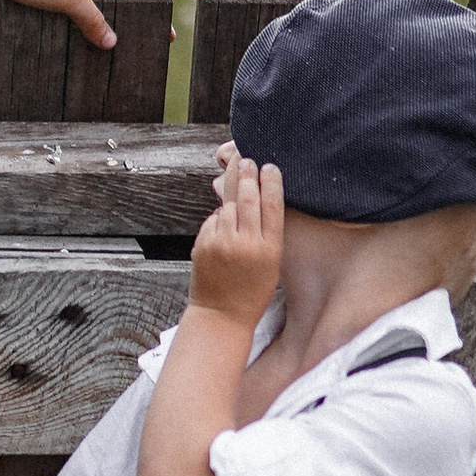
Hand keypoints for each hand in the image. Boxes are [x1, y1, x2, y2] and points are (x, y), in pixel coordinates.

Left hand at [190, 151, 283, 327]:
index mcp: (270, 249)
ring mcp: (222, 243)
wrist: (221, 315)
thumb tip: (258, 201)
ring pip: (228, 206)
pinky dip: (218, 218)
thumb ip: (267, 235)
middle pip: (248, 198)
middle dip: (247, 175)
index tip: (270, 167)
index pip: (273, 206)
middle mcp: (246, 244)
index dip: (271, 182)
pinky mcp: (202, 244)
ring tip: (235, 179)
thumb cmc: (252, 292)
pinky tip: (224, 223)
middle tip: (246, 160)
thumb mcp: (272, 265)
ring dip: (232, 194)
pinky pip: (212, 220)